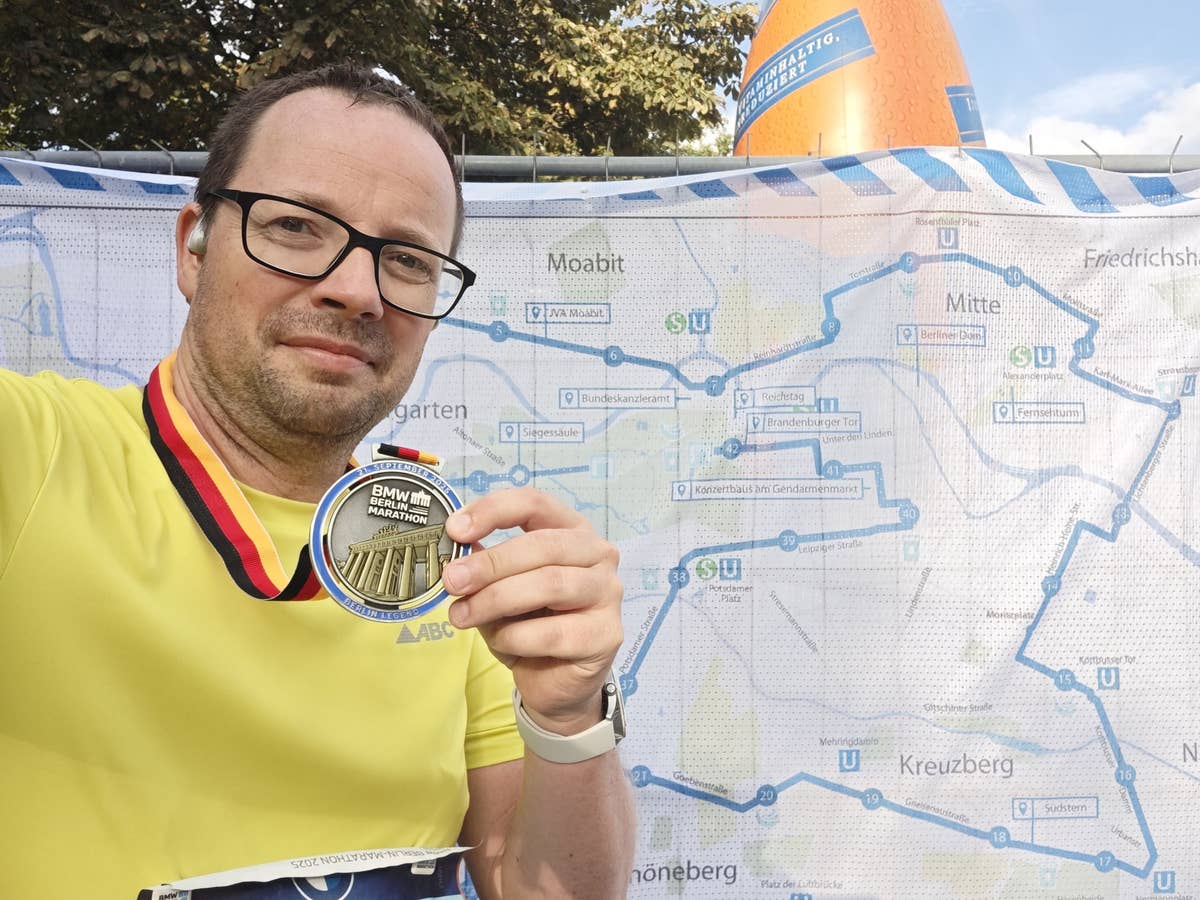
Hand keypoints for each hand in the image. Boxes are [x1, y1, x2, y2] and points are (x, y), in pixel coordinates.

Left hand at [440, 487, 622, 733]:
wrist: (555, 682)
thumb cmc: (530, 626)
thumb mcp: (498, 589)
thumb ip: (482, 566)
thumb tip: (452, 548)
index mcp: (571, 531)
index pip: (535, 504)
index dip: (494, 511)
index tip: (456, 530)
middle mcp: (598, 555)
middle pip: (543, 545)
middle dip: (490, 563)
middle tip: (453, 580)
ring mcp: (607, 593)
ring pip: (549, 584)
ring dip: (496, 599)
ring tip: (462, 615)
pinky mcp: (606, 634)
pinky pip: (553, 632)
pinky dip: (516, 637)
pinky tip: (501, 641)